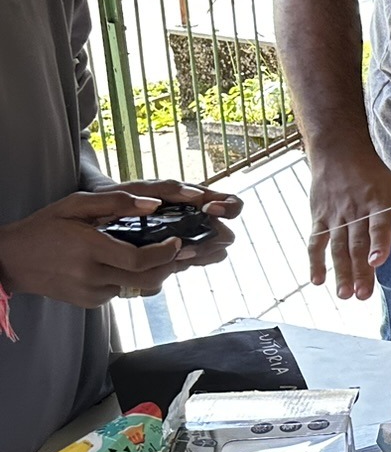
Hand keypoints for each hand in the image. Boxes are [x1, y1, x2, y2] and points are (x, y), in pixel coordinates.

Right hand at [0, 190, 189, 307]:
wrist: (11, 260)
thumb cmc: (45, 227)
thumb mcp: (75, 205)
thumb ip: (116, 201)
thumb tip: (154, 204)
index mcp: (88, 249)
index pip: (139, 259)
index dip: (165, 253)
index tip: (177, 241)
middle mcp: (90, 275)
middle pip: (146, 279)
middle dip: (169, 266)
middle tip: (180, 251)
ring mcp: (90, 292)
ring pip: (137, 288)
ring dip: (154, 273)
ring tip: (159, 255)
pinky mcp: (88, 303)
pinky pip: (121, 292)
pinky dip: (130, 280)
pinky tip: (126, 265)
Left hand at [114, 179, 242, 269]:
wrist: (97, 217)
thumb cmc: (119, 197)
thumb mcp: (140, 188)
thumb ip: (166, 189)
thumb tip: (193, 196)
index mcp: (197, 200)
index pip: (232, 204)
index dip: (228, 207)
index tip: (208, 209)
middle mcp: (200, 221)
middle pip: (227, 235)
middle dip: (213, 239)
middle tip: (189, 241)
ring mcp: (191, 240)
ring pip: (216, 253)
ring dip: (201, 253)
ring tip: (179, 254)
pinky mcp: (177, 256)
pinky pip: (194, 263)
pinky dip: (187, 263)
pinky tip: (171, 261)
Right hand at [306, 144, 390, 299]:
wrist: (338, 151)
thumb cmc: (373, 175)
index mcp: (378, 204)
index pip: (378, 227)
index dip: (378, 244)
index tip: (377, 262)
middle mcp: (356, 211)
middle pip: (356, 244)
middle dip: (359, 270)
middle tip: (361, 295)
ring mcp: (336, 215)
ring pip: (337, 247)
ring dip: (339, 272)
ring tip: (344, 294)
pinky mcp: (319, 217)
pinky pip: (316, 241)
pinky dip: (315, 260)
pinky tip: (317, 279)